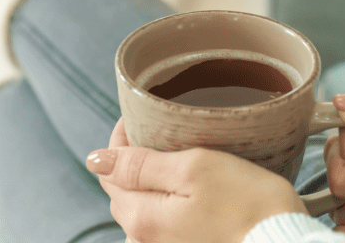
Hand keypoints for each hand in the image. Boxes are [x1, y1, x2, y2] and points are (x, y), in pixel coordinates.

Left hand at [88, 119, 307, 242]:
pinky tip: (193, 191)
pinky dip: (171, 202)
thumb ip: (140, 165)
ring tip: (181, 158)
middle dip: (136, 158)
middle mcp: (143, 240)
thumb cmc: (249, 205)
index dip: (122, 137)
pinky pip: (165, 223)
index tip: (140, 113)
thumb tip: (95, 159)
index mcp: (139, 217)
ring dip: (154, 181)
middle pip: (124, 190)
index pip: (111, 170)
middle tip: (164, 130)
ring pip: (144, 207)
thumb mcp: (194, 169)